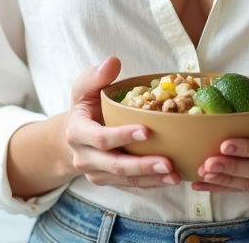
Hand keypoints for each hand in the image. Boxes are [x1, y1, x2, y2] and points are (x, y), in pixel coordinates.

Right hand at [64, 56, 180, 187]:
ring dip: (151, 178)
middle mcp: (85, 158)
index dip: (123, 136)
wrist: (74, 137)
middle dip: (142, 165)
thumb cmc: (85, 108)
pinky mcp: (109, 181)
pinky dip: (151, 183)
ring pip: (125, 179)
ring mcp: (96, 173)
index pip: (101, 138)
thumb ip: (95, 76)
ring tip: (175, 176)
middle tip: (168, 163)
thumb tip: (113, 62)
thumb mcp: (83, 89)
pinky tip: (170, 179)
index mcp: (77, 134)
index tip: (147, 131)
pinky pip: (130, 185)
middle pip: (115, 165)